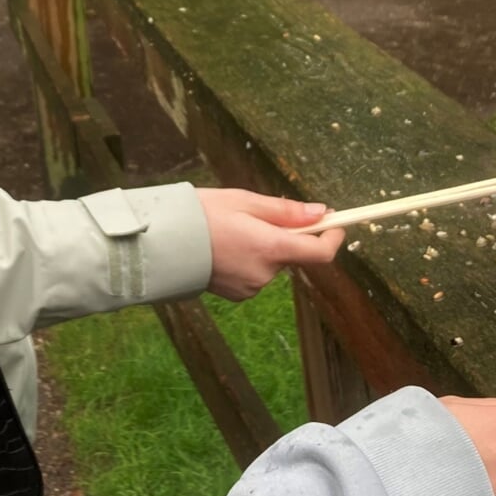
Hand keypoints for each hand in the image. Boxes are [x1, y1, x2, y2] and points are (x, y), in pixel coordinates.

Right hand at [197, 188, 343, 300]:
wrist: (160, 244)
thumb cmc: (200, 215)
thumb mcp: (245, 201)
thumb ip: (286, 211)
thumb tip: (320, 213)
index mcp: (271, 247)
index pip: (320, 253)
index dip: (333, 238)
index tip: (335, 223)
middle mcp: (266, 273)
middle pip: (291, 253)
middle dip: (284, 234)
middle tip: (257, 215)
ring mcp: (251, 287)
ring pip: (271, 263)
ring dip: (263, 246)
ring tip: (232, 230)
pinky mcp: (237, 294)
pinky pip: (255, 274)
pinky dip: (249, 259)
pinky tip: (225, 248)